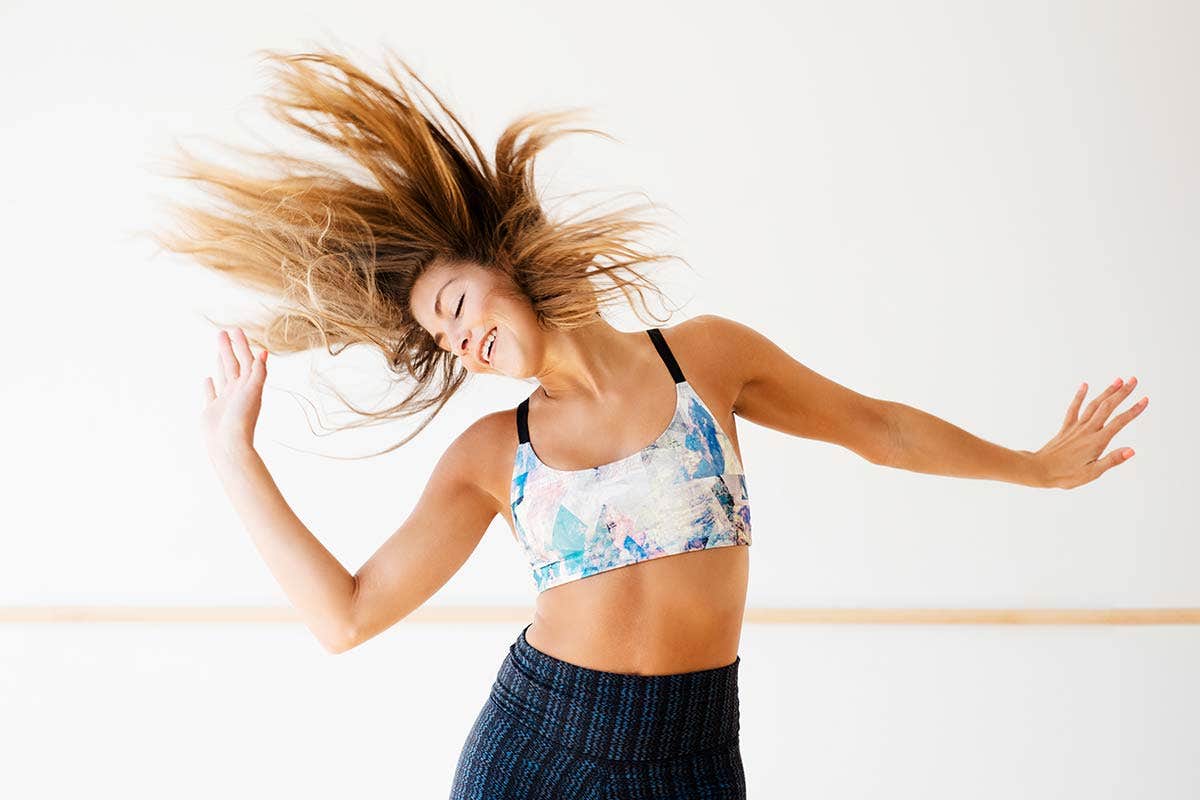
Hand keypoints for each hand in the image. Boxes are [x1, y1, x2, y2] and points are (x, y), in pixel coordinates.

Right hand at [202, 328, 267, 460]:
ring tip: (219, 349)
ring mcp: (225, 400)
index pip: (245, 360)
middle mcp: (238, 391)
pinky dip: (210, 385)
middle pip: (233, 364)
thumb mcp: (253, 392)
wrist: (229, 444)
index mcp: (248, 386)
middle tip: (221, 332)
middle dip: (229, 348)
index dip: (241, 345)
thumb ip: (258, 373)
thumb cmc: (242, 419)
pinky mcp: (212, 410)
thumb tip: (263, 353)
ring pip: (223, 376)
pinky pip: (211, 394)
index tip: (235, 330)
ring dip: (221, 361)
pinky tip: (208, 378)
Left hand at [1031, 376, 1147, 488]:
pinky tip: (1085, 385)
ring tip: (1118, 380)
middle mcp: (1087, 430)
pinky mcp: (1066, 428)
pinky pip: (1073, 409)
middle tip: (1134, 380)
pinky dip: (1080, 396)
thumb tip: (1131, 451)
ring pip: (1093, 405)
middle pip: (1107, 407)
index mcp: (1096, 442)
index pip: (1119, 422)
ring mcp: (1076, 427)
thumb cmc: (1065, 475)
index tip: (1145, 400)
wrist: (1038, 470)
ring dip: (1106, 392)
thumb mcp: (1092, 473)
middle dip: (1122, 393)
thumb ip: (1112, 460)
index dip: (1133, 410)